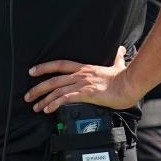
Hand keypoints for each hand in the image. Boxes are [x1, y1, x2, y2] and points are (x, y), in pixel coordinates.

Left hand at [25, 46, 139, 113]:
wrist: (132, 84)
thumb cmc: (126, 77)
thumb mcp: (118, 64)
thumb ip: (117, 58)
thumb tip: (121, 50)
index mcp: (84, 68)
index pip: (59, 64)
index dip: (44, 67)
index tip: (32, 72)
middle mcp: (80, 75)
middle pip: (53, 80)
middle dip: (38, 88)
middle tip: (28, 96)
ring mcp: (83, 84)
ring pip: (57, 91)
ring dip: (44, 100)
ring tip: (36, 107)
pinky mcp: (87, 94)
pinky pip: (66, 99)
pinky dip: (55, 104)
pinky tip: (48, 110)